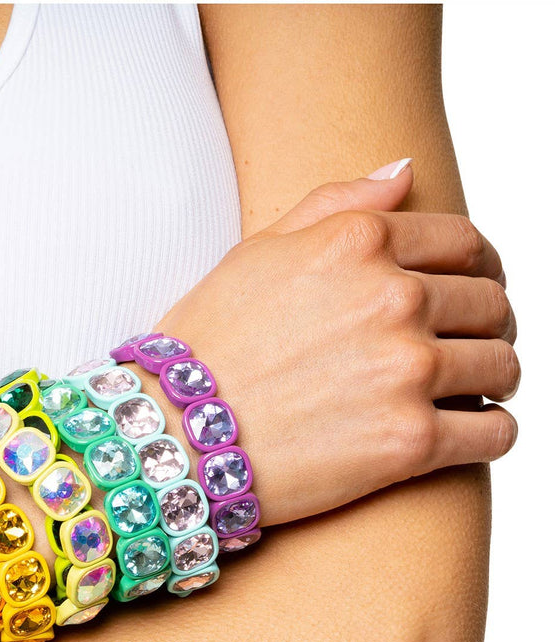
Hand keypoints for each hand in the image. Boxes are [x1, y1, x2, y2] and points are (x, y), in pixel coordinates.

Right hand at [155, 161, 516, 524]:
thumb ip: (336, 204)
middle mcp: (393, 298)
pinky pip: (495, 435)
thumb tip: (405, 171)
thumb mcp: (254, 254)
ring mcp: (407, 371)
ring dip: (492, 380)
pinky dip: (491, 436)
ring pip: (502, 365)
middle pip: (491, 304)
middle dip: (487, 326)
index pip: (466, 243)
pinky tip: (466, 437)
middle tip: (467, 351)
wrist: (168, 438)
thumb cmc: (201, 349)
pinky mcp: (411, 442)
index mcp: (360, 244)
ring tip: (467, 396)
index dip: (479, 269)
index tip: (470, 293)